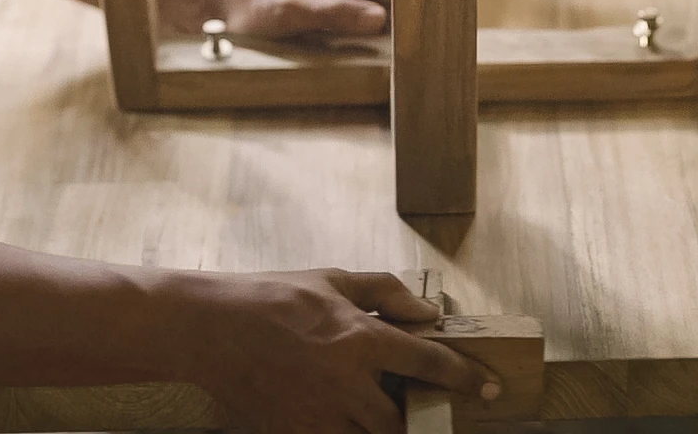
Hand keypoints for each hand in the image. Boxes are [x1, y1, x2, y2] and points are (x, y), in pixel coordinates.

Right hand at [166, 269, 498, 433]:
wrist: (208, 329)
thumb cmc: (270, 296)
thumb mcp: (332, 279)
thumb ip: (385, 292)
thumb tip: (426, 311)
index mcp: (361, 339)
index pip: (431, 364)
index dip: (467, 379)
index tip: (489, 389)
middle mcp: (347, 383)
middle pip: (404, 422)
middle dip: (418, 419)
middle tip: (417, 406)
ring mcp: (319, 416)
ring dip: (382, 431)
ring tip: (372, 410)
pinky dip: (344, 433)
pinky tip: (339, 416)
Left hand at [204, 0, 391, 38]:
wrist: (212, 12)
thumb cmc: (249, 10)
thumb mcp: (294, 13)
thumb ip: (337, 13)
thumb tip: (380, 18)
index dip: (397, 6)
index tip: (415, 29)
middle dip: (387, 14)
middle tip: (407, 43)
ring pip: (358, 2)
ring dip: (370, 22)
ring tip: (392, 46)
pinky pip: (343, 10)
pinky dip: (354, 26)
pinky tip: (363, 43)